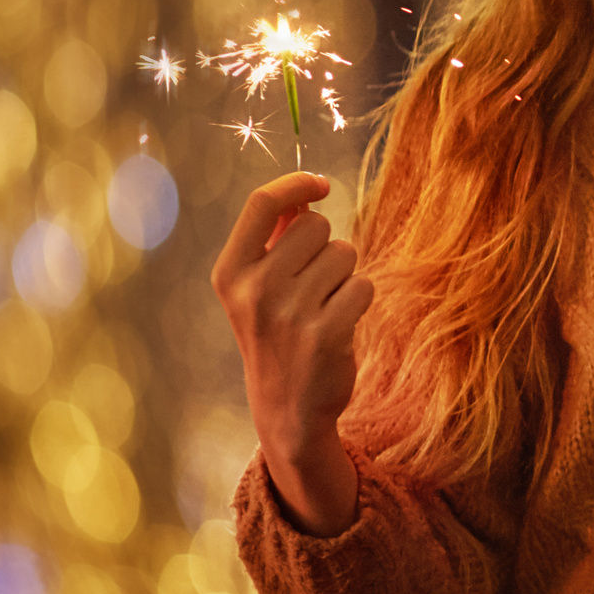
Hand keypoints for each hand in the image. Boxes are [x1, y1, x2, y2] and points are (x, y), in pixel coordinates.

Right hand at [211, 172, 372, 534]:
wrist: (288, 410)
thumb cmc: (278, 335)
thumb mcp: (259, 288)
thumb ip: (277, 238)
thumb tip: (306, 190)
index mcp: (230, 273)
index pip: (262, 203)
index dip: (297, 183)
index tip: (322, 184)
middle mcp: (253, 290)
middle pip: (316, 226)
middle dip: (326, 247)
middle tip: (314, 287)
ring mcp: (288, 313)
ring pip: (345, 254)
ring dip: (345, 275)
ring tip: (324, 309)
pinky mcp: (325, 334)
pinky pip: (363, 285)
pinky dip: (360, 300)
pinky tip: (340, 326)